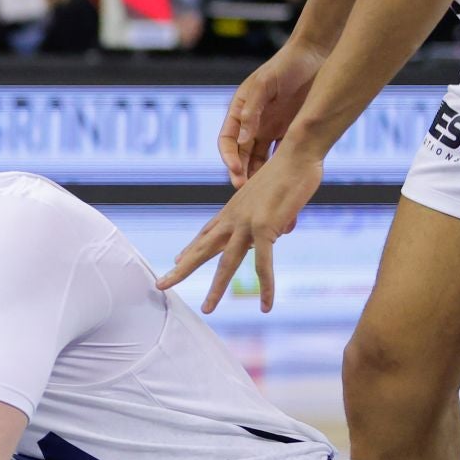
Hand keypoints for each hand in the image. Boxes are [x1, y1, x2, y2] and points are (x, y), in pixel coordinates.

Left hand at [157, 145, 322, 313]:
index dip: (192, 247)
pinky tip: (266, 305)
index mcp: (233, 209)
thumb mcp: (272, 196)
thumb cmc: (290, 170)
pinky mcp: (265, 228)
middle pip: (202, 248)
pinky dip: (265, 287)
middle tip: (161, 285)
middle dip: (181, 269)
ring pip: (226, 263)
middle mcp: (234, 217)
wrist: (299, 151)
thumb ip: (272, 217)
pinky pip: (263, 265)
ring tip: (207, 309)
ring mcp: (247, 223)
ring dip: (216, 289)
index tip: (177, 259)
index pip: (207, 232)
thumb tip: (281, 231)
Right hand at [214, 42, 327, 191]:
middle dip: (241, 173)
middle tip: (245, 190)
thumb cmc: (286, 64)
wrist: (314, 55)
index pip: (227, 141)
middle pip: (242, 155)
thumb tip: (242, 139)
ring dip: (259, 175)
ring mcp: (270, 128)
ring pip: (260, 159)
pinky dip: (280, 167)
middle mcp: (252, 123)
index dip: (229, 157)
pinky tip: (283, 178)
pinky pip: (281, 154)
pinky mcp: (288, 130)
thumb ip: (252, 111)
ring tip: (263, 190)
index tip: (236, 170)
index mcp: (240, 111)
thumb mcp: (264, 83)